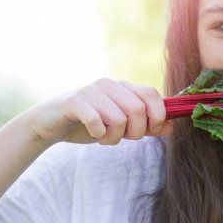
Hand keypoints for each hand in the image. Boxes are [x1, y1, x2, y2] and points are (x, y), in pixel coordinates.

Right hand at [24, 78, 172, 145]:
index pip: (152, 94)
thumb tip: (171, 126)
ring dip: (115, 137)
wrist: (51, 124)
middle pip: (138, 109)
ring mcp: (91, 91)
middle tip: (124, 138)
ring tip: (105, 138)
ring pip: (119, 118)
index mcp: (124, 87)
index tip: (152, 130)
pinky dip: (99, 134)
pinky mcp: (74, 101)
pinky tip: (93, 134)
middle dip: (136, 132)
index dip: (158, 115)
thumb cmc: (90, 124)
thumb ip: (146, 126)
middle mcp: (109, 84)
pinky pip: (96, 120)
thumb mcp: (122, 126)